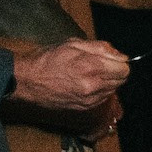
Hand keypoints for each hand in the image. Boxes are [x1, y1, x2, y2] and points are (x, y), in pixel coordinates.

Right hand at [13, 39, 129, 110]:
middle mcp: (93, 86)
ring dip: (107, 82)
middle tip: (98, 65)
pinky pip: (102, 99)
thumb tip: (121, 55)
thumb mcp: (73, 44)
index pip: (124, 68)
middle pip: (121, 80)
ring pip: (113, 90)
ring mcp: (89, 99)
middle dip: (114, 71)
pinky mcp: (84, 108)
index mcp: (91, 66)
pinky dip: (99, 91)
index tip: (110, 59)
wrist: (26, 81)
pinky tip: (84, 84)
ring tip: (88, 74)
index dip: (119, 61)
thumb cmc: (47, 59)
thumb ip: (101, 48)